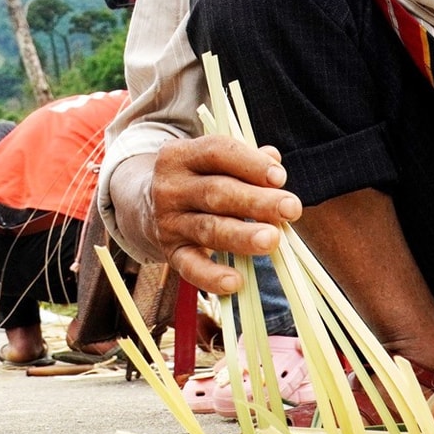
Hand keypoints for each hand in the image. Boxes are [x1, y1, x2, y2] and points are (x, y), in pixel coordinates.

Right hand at [117, 138, 301, 294]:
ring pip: (208, 229)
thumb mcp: (210, 162)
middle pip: (216, 192)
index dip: (249, 163)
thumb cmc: (195, 179)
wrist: (142, 206)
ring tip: (272, 240)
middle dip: (255, 201)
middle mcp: (170, 187)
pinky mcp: (169, 252)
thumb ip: (244, 160)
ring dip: (241, 235)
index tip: (280, 177)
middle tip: (291, 208)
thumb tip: (274, 160)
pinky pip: (189, 266)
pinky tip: (236, 281)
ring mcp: (168, 222)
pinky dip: (211, 276)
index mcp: (180, 155)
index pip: (216, 152)